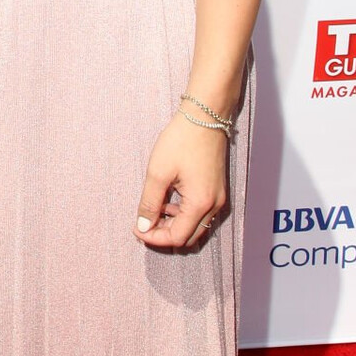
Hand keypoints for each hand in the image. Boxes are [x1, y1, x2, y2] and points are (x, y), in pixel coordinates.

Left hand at [134, 111, 226, 249]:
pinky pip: (202, 214)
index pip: (177, 237)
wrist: (205, 117)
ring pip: (196, 227)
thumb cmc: (181, 141)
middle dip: (164, 235)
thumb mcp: (158, 172)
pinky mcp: (217, 191)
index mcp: (200, 204)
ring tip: (153, 211)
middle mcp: (214, 206)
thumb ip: (150, 203)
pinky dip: (184, 215)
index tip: (137, 229)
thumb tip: (143, 226)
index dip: (154, 238)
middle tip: (143, 223)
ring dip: (174, 225)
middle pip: (188, 237)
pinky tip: (168, 202)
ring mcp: (218, 199)